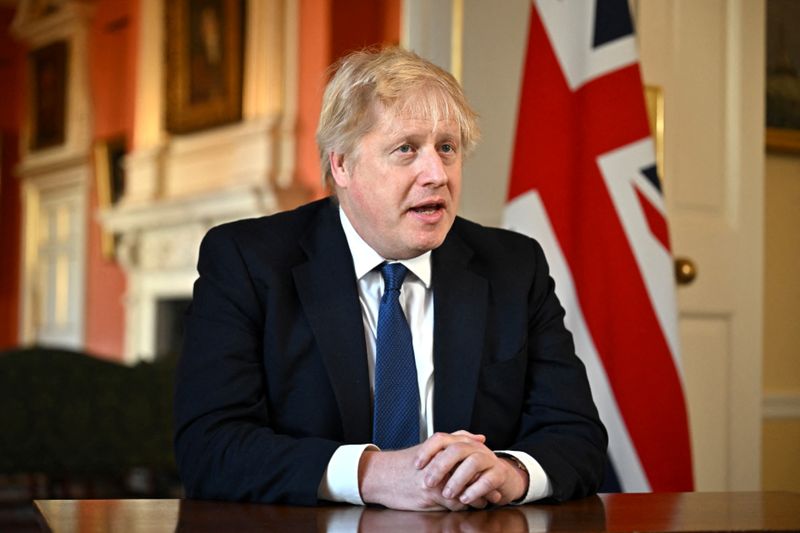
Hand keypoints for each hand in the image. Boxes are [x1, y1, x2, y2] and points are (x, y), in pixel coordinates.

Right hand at [357, 432, 487, 510]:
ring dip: (477, 497)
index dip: (484, 466)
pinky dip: (463, 505)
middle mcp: (440, 462)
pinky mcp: (430, 494)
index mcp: (441, 447)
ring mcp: (436, 479)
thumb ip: (455, 438)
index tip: (493, 473)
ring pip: (464, 489)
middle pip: (470, 473)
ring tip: (485, 501)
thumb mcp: (429, 447)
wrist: (381, 476)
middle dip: (484, 484)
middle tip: (495, 492)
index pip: (470, 455)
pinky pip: (453, 501)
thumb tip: (480, 437)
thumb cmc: (404, 463)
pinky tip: (468, 507)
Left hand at [414, 431, 528, 507]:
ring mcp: (488, 459)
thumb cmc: (474, 471)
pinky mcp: (499, 473)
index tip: (417, 465)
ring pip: (473, 462)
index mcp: (461, 442)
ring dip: (458, 479)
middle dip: (440, 466)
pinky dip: (475, 490)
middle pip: (456, 449)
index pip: (441, 438)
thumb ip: (439, 460)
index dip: (427, 450)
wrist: (503, 477)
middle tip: (429, 483)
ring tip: (448, 494)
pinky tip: (465, 499)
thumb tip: (416, 462)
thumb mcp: (455, 464)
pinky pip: (488, 479)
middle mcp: (474, 447)